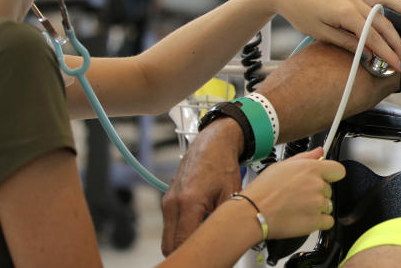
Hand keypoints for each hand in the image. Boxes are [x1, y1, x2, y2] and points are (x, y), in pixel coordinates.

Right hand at [161, 119, 243, 254]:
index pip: (182, 242)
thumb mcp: (231, 194)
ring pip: (168, 236)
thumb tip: (228, 241)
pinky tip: (199, 226)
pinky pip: (170, 225)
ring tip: (204, 237)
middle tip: (204, 252)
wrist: (213, 143)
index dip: (193, 253)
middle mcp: (173, 203)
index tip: (205, 258)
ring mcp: (168, 201)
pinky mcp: (168, 200)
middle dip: (185, 251)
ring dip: (182, 241)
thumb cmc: (223, 165)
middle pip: (169, 244)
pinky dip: (181, 230)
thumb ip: (225, 220)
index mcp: (189, 202)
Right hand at [241, 148, 345, 238]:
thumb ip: (305, 157)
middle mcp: (317, 185)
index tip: (325, 178)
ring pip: (328, 205)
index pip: (338, 170)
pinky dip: (319, 222)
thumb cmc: (262, 190)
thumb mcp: (281, 165)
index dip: (331, 175)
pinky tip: (304, 218)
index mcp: (311, 169)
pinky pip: (328, 221)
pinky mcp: (315, 221)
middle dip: (317, 192)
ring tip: (298, 207)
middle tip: (300, 195)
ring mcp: (317, 204)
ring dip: (317, 207)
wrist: (253, 212)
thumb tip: (319, 152)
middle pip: (329, 189)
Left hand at [266, 0, 400, 71]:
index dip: (387, 54)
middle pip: (383, 23)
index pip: (373, 38)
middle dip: (396, 42)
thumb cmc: (300, 13)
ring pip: (385, 0)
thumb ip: (347, 42)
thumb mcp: (321, 33)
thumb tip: (368, 53)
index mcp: (346, 14)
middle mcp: (354, 0)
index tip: (397, 67)